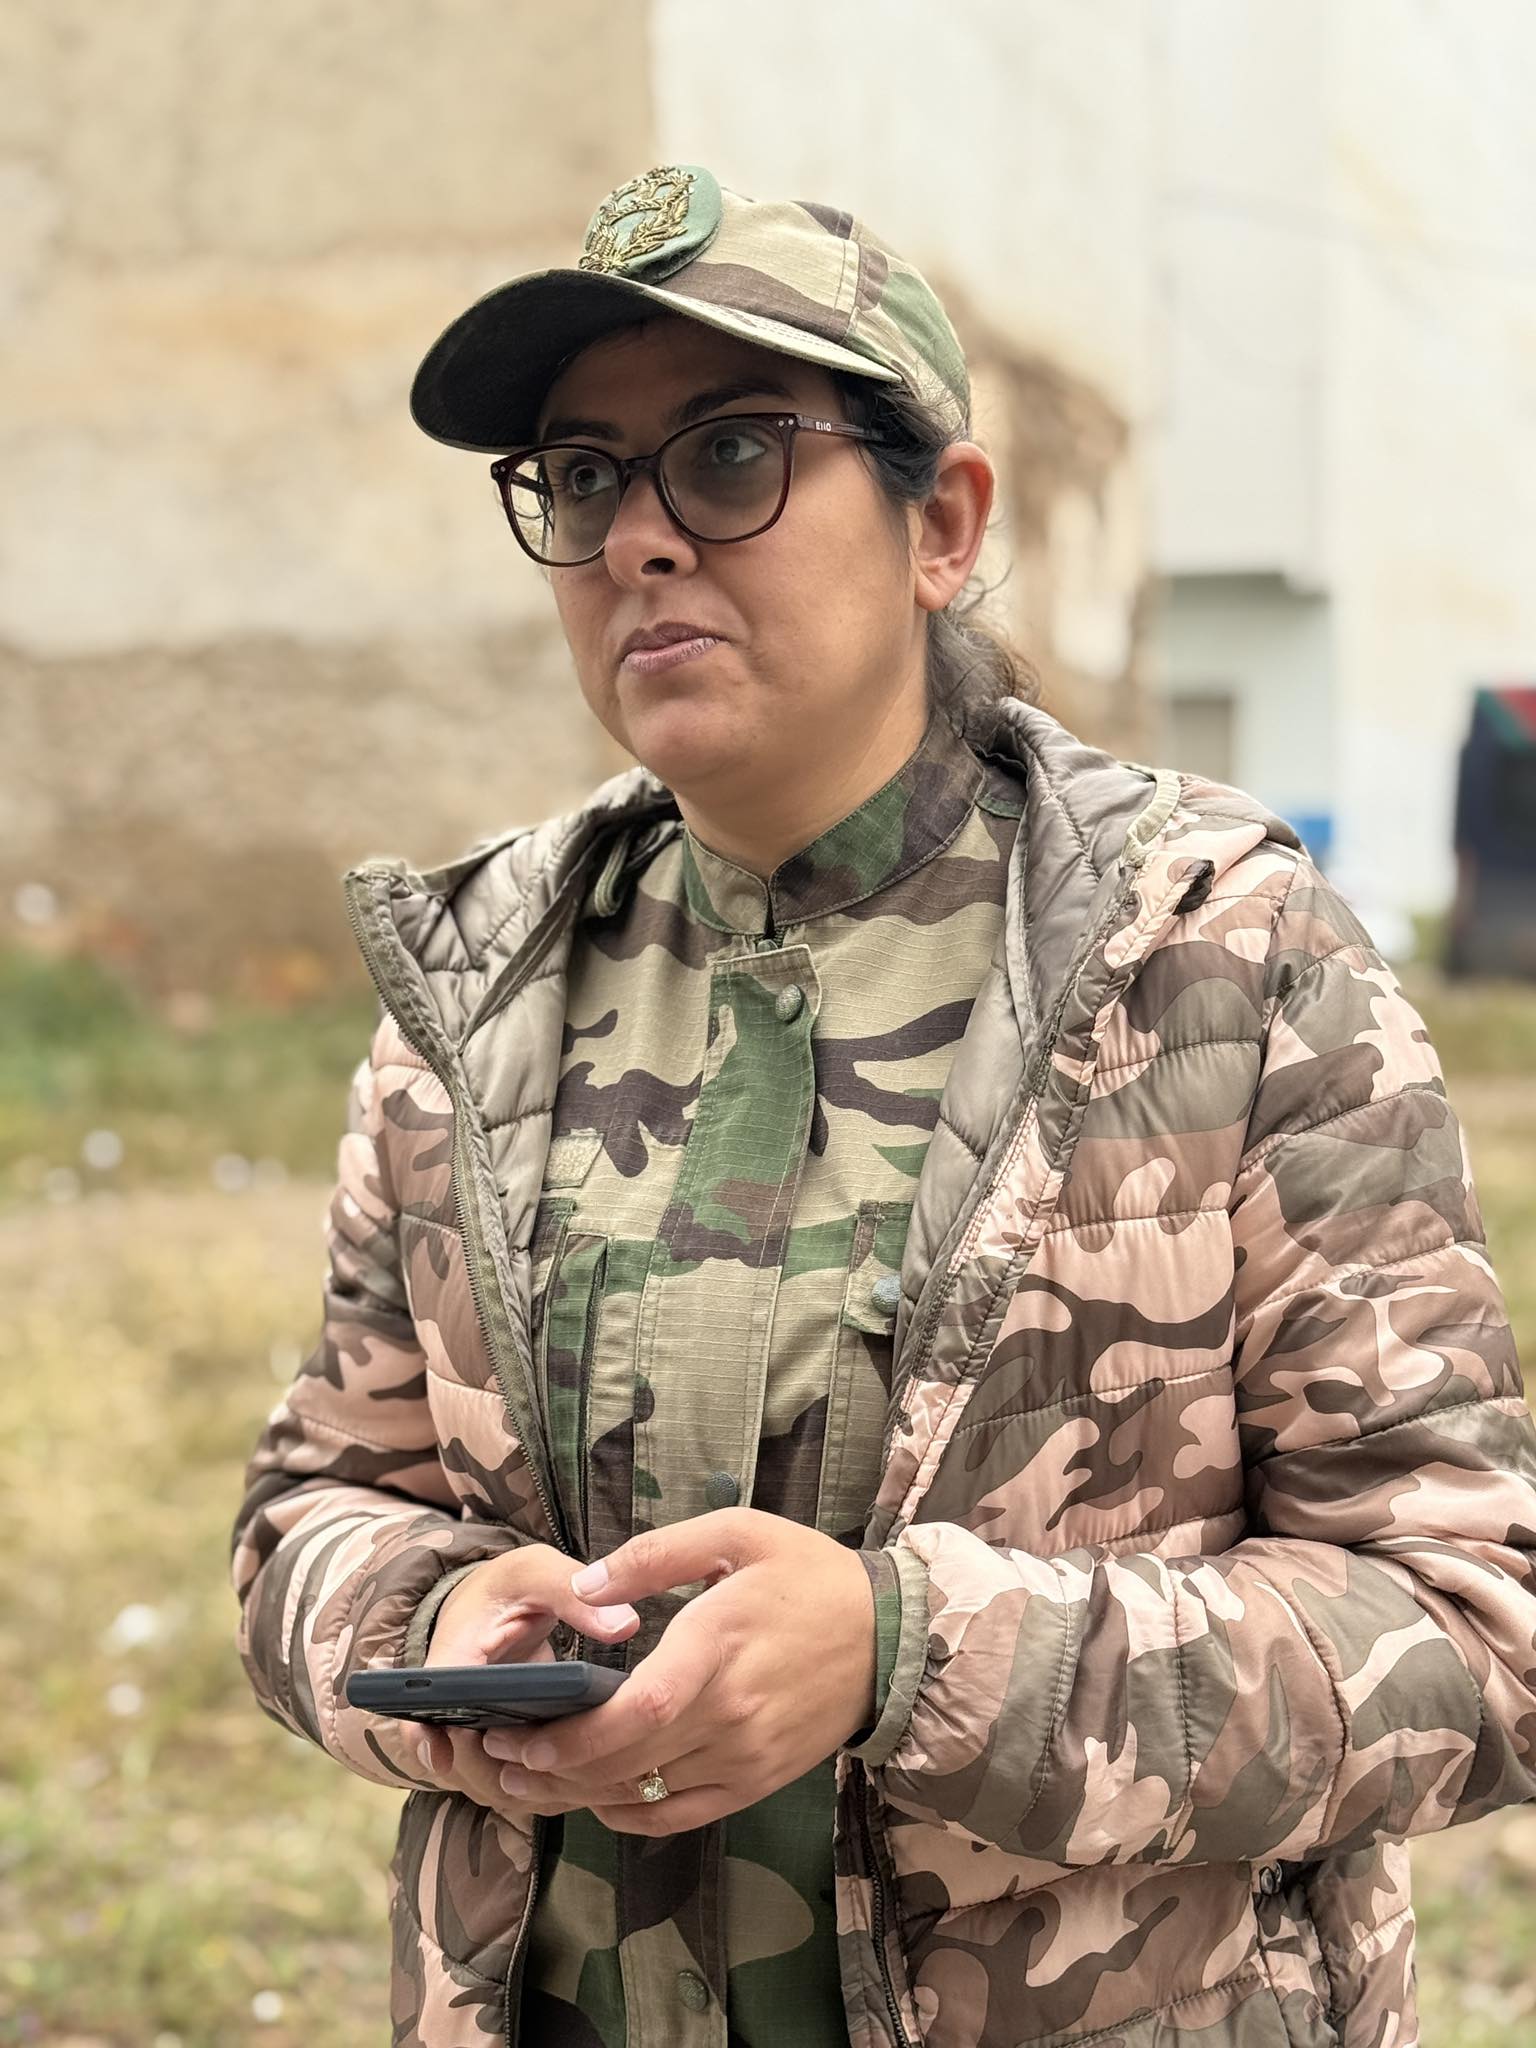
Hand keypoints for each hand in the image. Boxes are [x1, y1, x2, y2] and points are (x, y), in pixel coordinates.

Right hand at [413, 1544, 641, 1817]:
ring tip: (591, 1775)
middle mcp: (458, 1708)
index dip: (425, 1737)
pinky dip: (552, 1789)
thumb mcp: (535, 1572)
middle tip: (561, 1762)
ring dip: (534, 1788)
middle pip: (462, 1763)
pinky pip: (522, 1784)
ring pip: (494, 1784)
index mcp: (454, 1657)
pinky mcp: (509, 1750)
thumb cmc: (511, 1586)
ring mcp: (481, 1735)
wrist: (500, 1603)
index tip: (446, 1754)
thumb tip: (622, 1624)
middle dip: (503, 1772)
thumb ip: (571, 1591)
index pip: (426, 1704)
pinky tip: (600, 1781)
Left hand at [479, 1509, 876, 1834]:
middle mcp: (731, 1712)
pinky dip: (629, 1816)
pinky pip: (679, 1816)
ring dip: (580, 1793)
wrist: (891, 1637)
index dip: (576, 1735)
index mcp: (720, 1644)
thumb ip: (655, 1555)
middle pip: (629, 1762)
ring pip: (646, 1794)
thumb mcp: (736, 1534)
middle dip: (555, 1767)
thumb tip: (586, 1585)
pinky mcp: (756, 1782)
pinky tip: (594, 1797)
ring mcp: (746, 1756)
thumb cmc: (808, 1576)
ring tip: (531, 1778)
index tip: (525, 1735)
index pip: (641, 1710)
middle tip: (503, 1757)